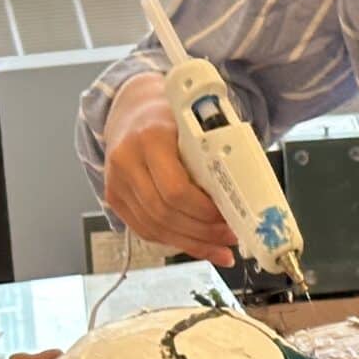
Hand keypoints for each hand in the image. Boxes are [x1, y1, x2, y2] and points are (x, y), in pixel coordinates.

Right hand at [101, 72, 236, 267]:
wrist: (132, 110)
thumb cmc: (170, 117)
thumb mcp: (193, 123)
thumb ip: (211, 152)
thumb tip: (244, 191)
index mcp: (150, 139)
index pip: (175, 190)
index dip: (204, 211)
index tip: (229, 216)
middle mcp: (127, 161)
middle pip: (164, 213)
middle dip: (202, 232)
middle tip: (230, 236)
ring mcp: (116, 182)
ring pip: (154, 228)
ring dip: (192, 243)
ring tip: (220, 248)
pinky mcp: (114, 198)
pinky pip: (145, 230)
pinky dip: (175, 242)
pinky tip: (198, 246)